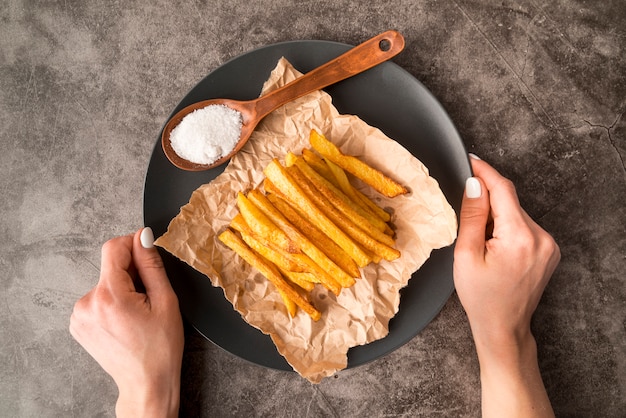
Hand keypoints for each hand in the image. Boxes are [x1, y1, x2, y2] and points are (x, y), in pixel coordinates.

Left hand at [70, 228, 183, 417]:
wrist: (146, 383)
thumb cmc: (160, 349)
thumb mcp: (165, 301)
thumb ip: (151, 265)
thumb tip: (142, 237)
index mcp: (109, 297)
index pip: (113, 248)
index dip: (133, 244)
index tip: (147, 250)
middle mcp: (87, 304)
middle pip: (110, 266)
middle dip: (131, 271)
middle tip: (149, 295)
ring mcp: (79, 315)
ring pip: (104, 281)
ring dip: (122, 286)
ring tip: (138, 311)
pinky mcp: (78, 323)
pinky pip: (97, 297)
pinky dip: (112, 300)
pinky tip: (126, 318)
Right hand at [454, 156, 559, 416]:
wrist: (503, 326)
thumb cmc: (481, 297)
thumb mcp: (466, 255)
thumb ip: (472, 216)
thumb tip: (475, 184)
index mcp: (519, 238)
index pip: (504, 190)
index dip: (485, 172)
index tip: (470, 160)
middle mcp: (541, 238)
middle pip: (510, 201)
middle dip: (487, 200)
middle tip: (466, 219)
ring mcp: (549, 244)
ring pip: (516, 212)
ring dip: (496, 215)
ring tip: (480, 242)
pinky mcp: (549, 250)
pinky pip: (524, 225)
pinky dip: (507, 226)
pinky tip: (494, 246)